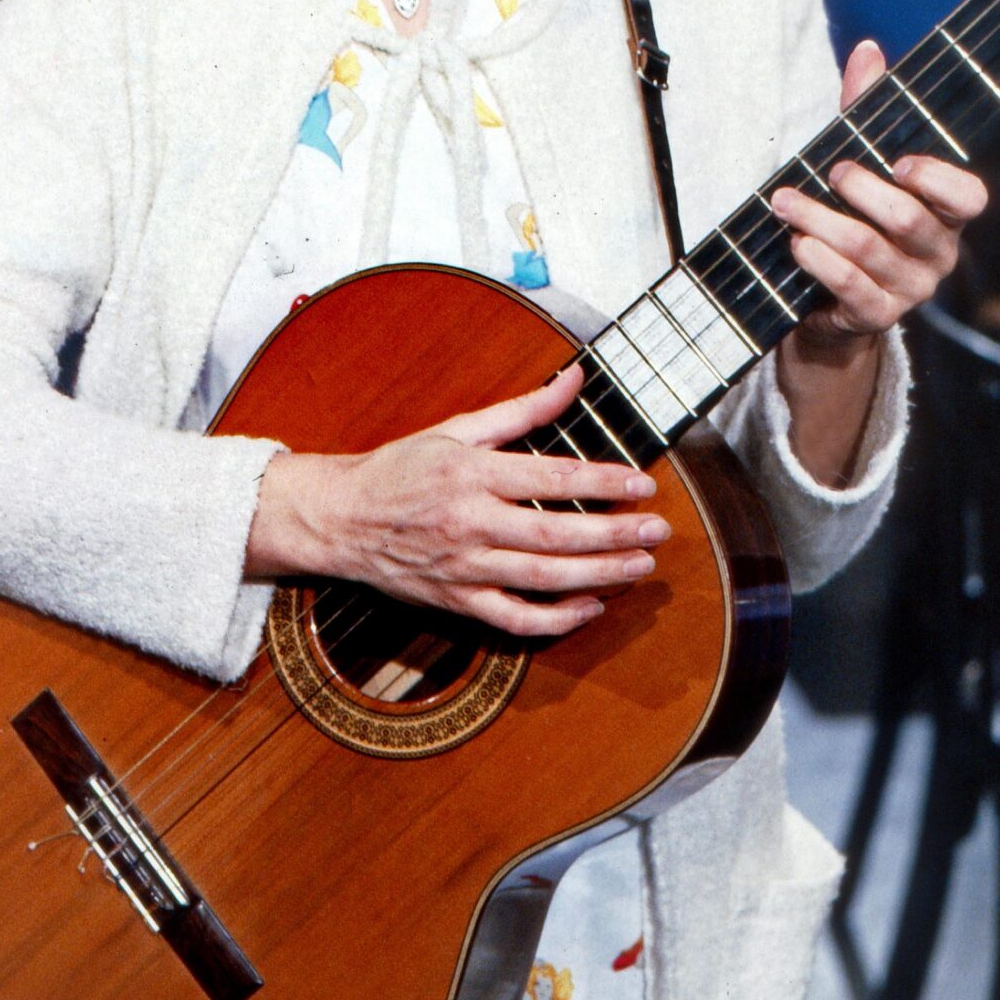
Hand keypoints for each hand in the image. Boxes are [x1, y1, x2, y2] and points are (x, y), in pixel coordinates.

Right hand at [250, 364, 667, 640]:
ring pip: (543, 579)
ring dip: (599, 575)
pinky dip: (556, 619)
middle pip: (555, 534)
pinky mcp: (457, 601)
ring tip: (640, 566)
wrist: (340, 518)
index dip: (602, 483)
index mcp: (471, 474)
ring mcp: (464, 567)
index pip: (550, 479)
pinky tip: (591, 607)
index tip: (642, 484)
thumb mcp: (457, 429)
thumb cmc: (399, 468)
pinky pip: (514, 619)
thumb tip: (574, 379)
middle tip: (658, 530)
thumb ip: (522, 410)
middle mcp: (470, 522)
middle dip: (614, 534)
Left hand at [770, 40, 987, 356]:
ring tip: (784, 202)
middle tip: (830, 171)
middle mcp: (937, 252)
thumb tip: (868, 50)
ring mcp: (910, 288)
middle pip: (908, 219)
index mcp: (944, 213)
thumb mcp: (858, 161)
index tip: (901, 162)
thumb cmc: (849, 216)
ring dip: (821, 220)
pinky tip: (797, 243)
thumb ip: (863, 111)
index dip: (939, 180)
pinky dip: (819, 260)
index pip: (969, 198)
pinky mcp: (877, 316)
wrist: (827, 301)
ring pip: (869, 249)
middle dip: (862, 190)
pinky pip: (851, 287)